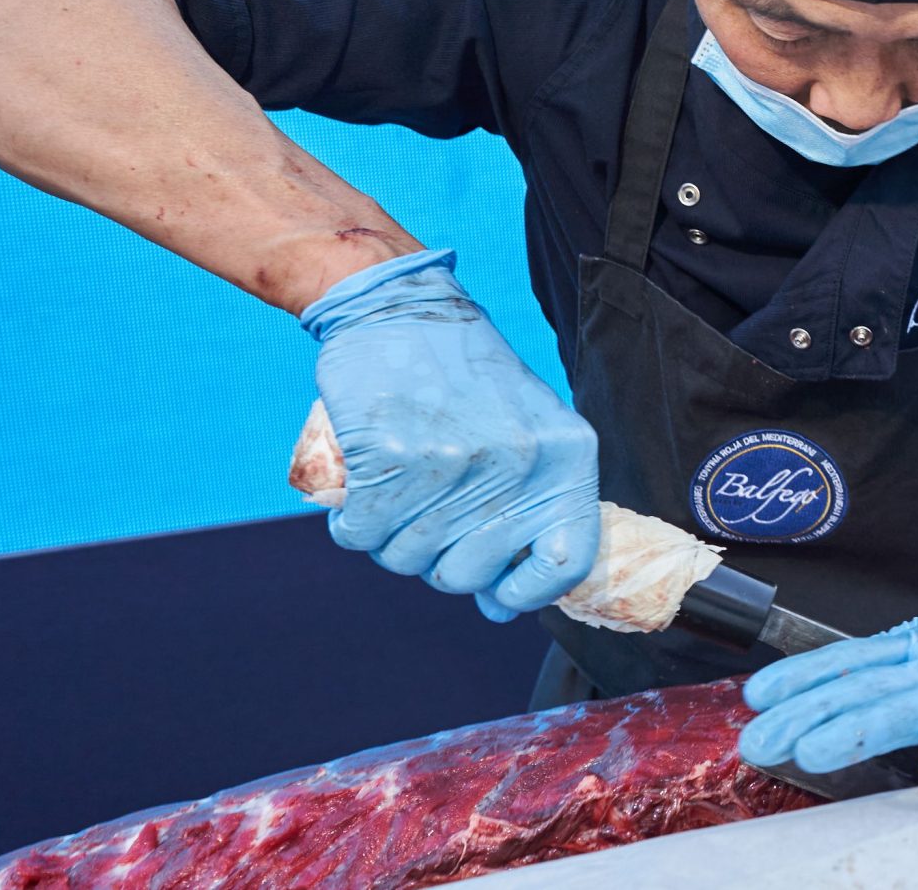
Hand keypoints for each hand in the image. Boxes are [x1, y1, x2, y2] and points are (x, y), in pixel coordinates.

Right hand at [301, 248, 599, 621]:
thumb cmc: (465, 380)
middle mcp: (520, 464)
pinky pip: (361, 535)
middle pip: (467, 574)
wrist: (401, 307)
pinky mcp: (393, 459)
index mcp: (568, 459)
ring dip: (389, 537)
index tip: (496, 591)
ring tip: (396, 487)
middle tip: (425, 511)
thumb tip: (503, 609)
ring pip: (407, 559)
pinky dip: (350, 523)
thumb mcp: (527, 434)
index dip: (527, 591)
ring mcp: (457, 463)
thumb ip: (527, 515)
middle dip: (436, 559)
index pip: (567, 563)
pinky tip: (360, 489)